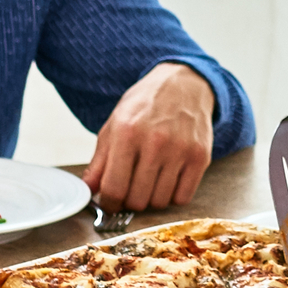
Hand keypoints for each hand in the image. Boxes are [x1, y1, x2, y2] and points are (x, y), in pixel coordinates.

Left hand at [88, 63, 217, 210]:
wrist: (183, 84)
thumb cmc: (145, 106)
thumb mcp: (114, 125)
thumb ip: (100, 161)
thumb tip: (88, 191)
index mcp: (126, 133)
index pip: (113, 188)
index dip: (109, 203)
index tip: (110, 203)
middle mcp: (155, 142)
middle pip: (137, 200)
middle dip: (129, 201)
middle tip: (130, 189)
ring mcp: (180, 150)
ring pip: (160, 202)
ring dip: (151, 198)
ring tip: (149, 180)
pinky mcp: (200, 157)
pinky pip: (183, 198)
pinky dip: (172, 196)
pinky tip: (168, 180)